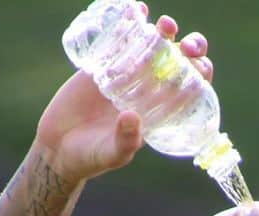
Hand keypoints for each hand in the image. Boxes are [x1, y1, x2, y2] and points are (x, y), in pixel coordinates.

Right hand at [34, 7, 213, 183]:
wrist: (57, 147)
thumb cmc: (90, 158)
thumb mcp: (111, 155)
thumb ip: (124, 141)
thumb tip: (133, 118)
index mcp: (158, 114)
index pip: (189, 92)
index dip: (199, 78)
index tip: (201, 69)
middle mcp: (147, 92)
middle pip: (178, 65)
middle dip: (190, 51)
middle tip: (188, 46)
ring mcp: (126, 75)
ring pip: (153, 47)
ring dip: (165, 32)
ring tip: (166, 25)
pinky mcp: (102, 63)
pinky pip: (121, 38)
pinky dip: (131, 22)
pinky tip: (138, 10)